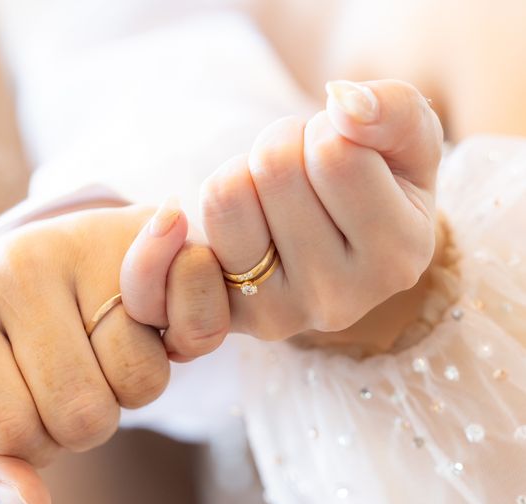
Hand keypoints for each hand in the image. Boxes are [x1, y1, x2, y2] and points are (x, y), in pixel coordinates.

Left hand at [0, 205, 178, 503]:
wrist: (52, 267)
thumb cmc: (6, 351)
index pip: (11, 435)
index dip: (35, 440)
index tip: (31, 396)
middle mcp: (9, 264)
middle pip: (83, 413)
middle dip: (90, 414)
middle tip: (78, 369)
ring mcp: (83, 244)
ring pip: (140, 382)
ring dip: (133, 384)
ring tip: (111, 342)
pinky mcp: (146, 237)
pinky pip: (192, 328)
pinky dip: (188, 341)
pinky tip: (157, 318)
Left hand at [123, 80, 442, 343]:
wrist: (336, 240)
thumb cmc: (373, 184)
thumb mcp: (407, 141)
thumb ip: (395, 112)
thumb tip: (344, 104)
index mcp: (396, 257)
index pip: (334, 156)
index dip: (325, 129)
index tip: (337, 148)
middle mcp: (339, 300)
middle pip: (274, 170)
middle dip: (281, 145)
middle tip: (300, 168)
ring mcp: (279, 315)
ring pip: (225, 197)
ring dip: (242, 173)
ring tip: (270, 195)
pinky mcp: (229, 317)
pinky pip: (178, 250)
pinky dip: (192, 213)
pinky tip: (230, 220)